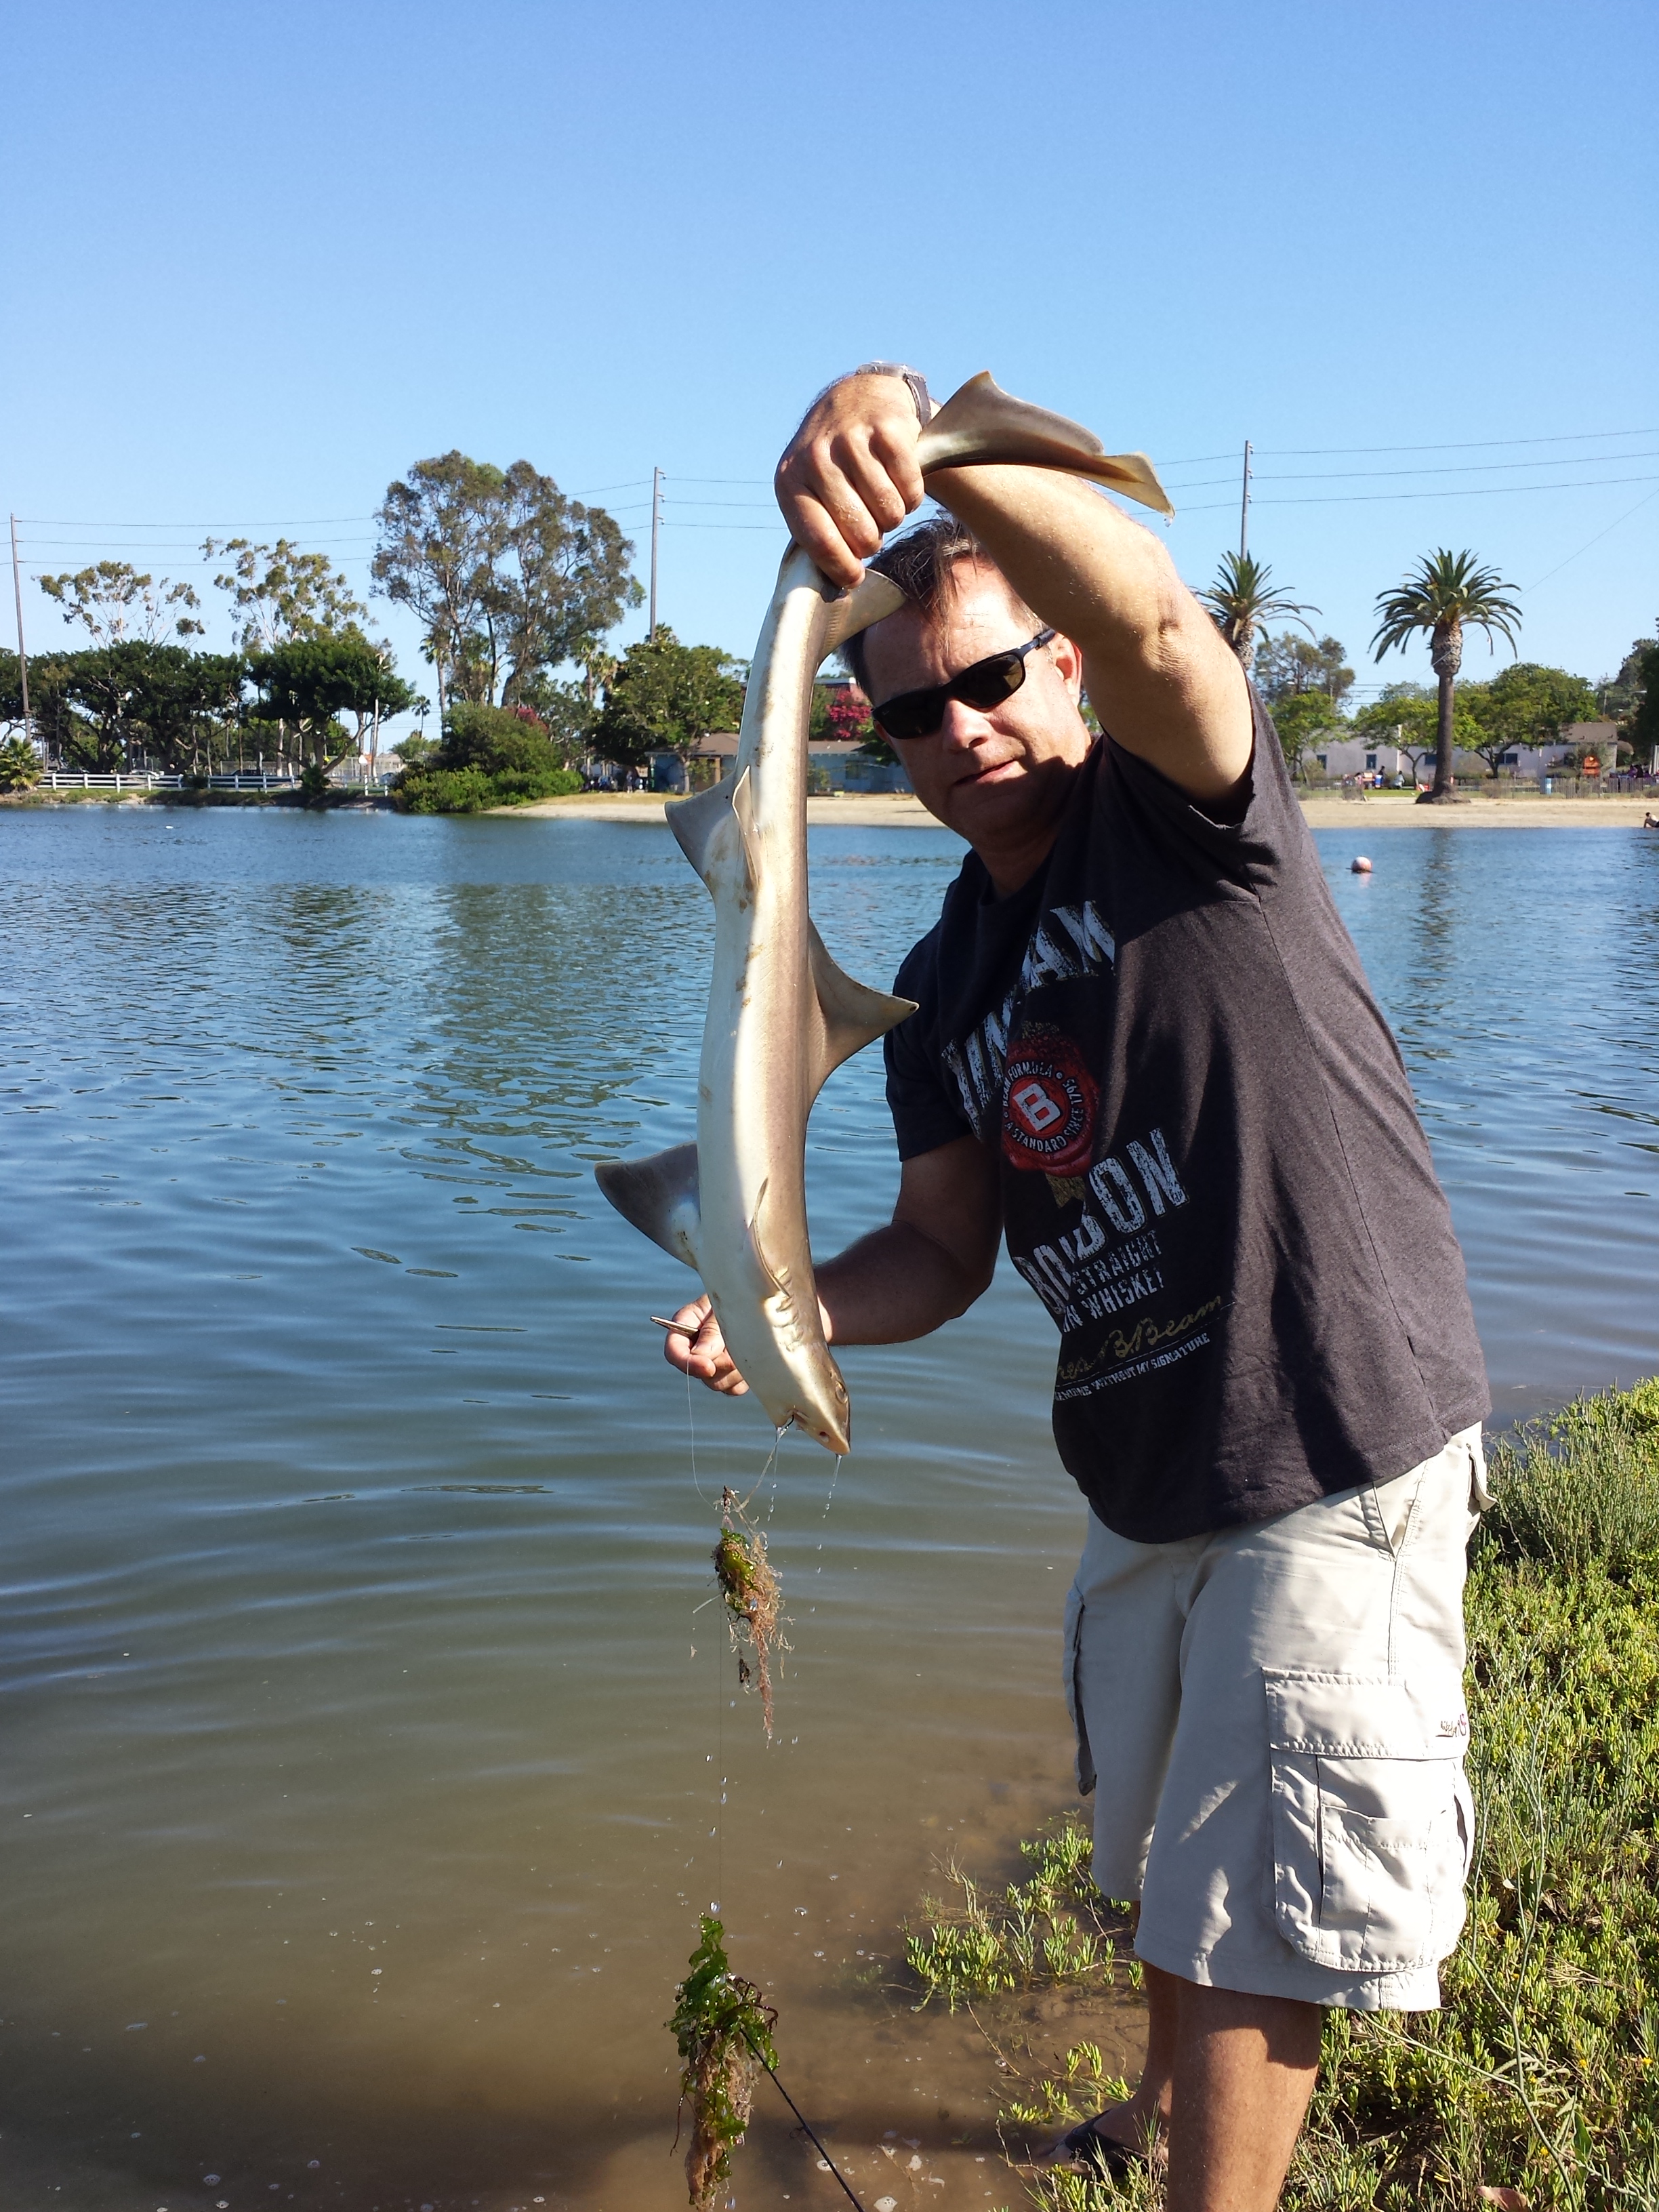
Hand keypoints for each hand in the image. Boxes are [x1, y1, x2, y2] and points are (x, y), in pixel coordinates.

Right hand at [662, 1295, 748, 1396]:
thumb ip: (711, 1330)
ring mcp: (712, 1364)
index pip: (674, 1351)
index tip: (708, 1367)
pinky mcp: (729, 1375)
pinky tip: (751, 1358)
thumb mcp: (721, 1306)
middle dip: (720, 1364)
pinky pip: (734, 1389)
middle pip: (698, 1373)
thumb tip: (702, 1356)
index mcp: (684, 1327)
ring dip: (736, 1369)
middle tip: (738, 1344)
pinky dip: (744, 1378)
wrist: (754, 1298)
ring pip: (717, 1383)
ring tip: (748, 1344)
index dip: (688, 1363)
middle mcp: (695, 1349)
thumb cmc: (736, 1295)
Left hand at [774, 371, 926, 588]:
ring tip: (883, 499)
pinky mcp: (887, 430)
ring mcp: (851, 440)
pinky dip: (912, 495)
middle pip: (860, 533)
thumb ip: (816, 529)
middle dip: (872, 540)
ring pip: (889, 514)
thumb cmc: (834, 459)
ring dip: (893, 516)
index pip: (819, 541)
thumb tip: (837, 586)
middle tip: (871, 526)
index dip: (842, 568)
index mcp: (789, 480)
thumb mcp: (809, 488)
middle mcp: (815, 457)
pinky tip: (900, 481)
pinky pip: (910, 489)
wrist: (860, 396)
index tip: (854, 579)